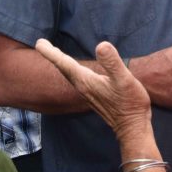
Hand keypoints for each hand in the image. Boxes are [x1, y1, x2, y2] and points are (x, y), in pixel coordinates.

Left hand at [35, 39, 150, 136]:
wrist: (132, 128)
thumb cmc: (130, 103)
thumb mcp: (124, 80)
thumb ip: (112, 63)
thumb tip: (101, 45)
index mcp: (86, 81)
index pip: (64, 63)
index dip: (50, 52)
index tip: (38, 42)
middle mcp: (83, 87)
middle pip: (63, 68)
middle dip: (52, 55)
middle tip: (41, 44)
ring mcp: (88, 93)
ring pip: (69, 74)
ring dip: (61, 62)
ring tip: (54, 53)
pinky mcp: (94, 96)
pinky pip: (77, 79)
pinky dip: (71, 70)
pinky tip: (75, 70)